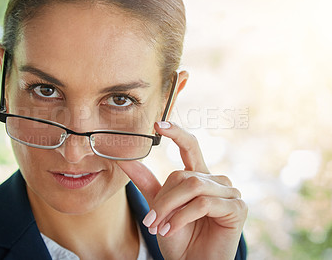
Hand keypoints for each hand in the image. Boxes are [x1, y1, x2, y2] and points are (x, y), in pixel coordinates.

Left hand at [117, 122, 247, 259]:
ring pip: (193, 186)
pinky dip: (182, 217)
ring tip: (159, 228)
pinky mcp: (237, 208)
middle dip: (163, 199)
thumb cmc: (179, 238)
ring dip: (170, 209)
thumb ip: (147, 183)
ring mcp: (230, 193)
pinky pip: (204, 203)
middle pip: (183, 175)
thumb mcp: (159, 208)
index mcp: (199, 177)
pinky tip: (172, 230)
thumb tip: (125, 160)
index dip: (176, 133)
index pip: (190, 147)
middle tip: (150, 221)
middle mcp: (216, 181)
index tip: (157, 124)